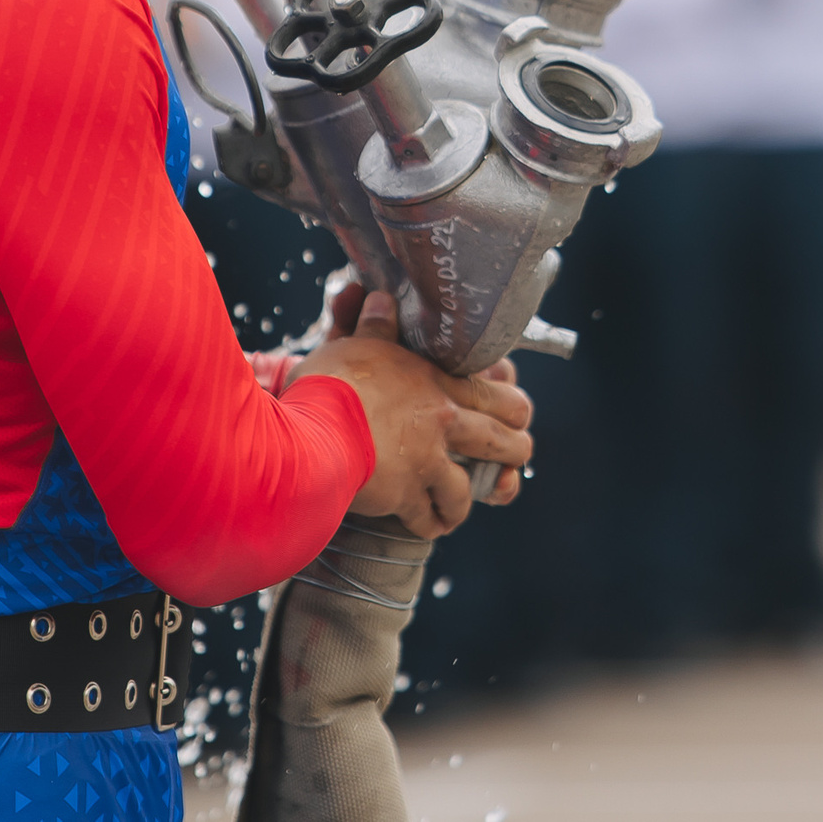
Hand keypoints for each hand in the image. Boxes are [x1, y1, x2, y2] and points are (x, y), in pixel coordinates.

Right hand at [288, 290, 532, 535]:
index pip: (496, 394)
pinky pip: (428, 518)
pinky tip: (429, 525)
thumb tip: (379, 297)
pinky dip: (430, 524)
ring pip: (466, 489)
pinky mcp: (405, 495)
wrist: (308, 435)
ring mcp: (426, 462)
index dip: (513, 407)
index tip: (515, 415)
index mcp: (434, 382)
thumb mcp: (350, 347)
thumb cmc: (326, 386)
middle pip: (501, 442)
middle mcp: (441, 422)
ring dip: (464, 500)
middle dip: (513, 453)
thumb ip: (372, 327)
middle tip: (510, 461)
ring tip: (458, 506)